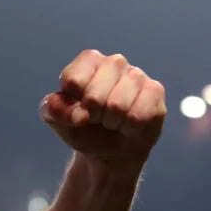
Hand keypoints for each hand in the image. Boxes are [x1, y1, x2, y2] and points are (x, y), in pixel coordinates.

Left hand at [39, 49, 165, 170]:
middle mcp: (114, 62)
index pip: (73, 81)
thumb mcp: (58, 120)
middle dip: (93, 116)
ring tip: (113, 121)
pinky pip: (138, 116)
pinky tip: (129, 125)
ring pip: (118, 106)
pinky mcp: (155, 92)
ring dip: (112, 122)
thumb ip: (54, 110)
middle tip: (97, 118)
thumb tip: (78, 114)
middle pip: (95, 96)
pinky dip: (129, 129)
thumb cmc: (82, 128)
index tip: (78, 109)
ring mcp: (137, 75)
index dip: (73, 105)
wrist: (110, 149)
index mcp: (88, 60)